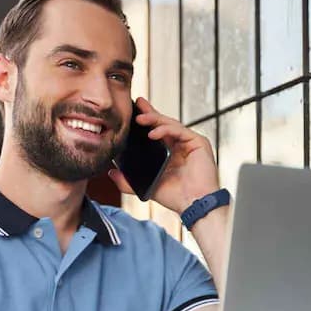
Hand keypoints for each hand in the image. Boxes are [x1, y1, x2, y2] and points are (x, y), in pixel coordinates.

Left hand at [109, 97, 219, 213]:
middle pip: (163, 124)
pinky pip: (180, 130)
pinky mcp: (199, 143)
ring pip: (170, 124)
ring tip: (139, 119)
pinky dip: (165, 130)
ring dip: (154, 119)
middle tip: (136, 105)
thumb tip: (111, 173)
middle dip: (149, 114)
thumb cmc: (176, 197)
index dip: (146, 121)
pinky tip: (152, 134)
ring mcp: (190, 143)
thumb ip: (128, 182)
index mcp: (170, 153)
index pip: (156, 132)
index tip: (132, 112)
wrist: (194, 205)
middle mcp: (181, 145)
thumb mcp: (147, 187)